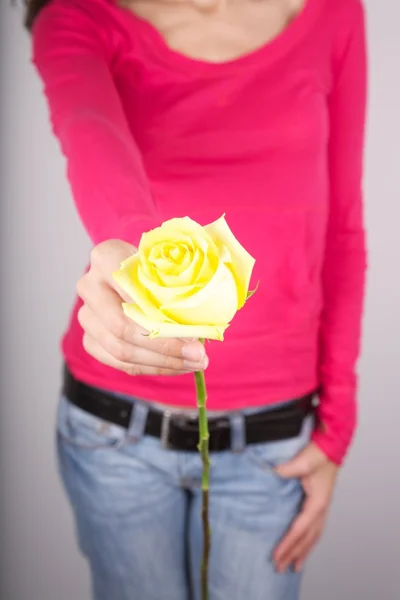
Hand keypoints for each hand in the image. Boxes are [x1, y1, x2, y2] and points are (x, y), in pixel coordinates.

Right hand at [77, 240, 207, 375]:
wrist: (137, 273)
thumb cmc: (158, 267)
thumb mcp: (170, 264)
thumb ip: (181, 284)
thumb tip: (204, 324)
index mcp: (106, 257)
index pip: (130, 293)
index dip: (161, 318)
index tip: (193, 334)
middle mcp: (89, 285)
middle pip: (122, 327)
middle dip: (165, 347)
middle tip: (198, 354)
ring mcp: (87, 315)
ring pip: (120, 350)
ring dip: (162, 362)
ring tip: (194, 363)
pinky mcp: (91, 339)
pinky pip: (120, 362)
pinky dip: (151, 367)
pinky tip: (176, 366)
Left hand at [273, 442, 338, 572]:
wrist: (331, 445)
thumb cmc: (319, 453)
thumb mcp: (304, 461)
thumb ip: (288, 469)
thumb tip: (272, 474)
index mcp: (317, 503)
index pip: (299, 529)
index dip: (288, 544)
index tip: (276, 556)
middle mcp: (321, 509)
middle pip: (307, 538)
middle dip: (293, 554)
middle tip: (280, 568)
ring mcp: (321, 507)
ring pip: (313, 536)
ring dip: (303, 551)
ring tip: (294, 566)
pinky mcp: (318, 503)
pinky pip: (314, 528)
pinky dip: (308, 540)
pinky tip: (303, 546)